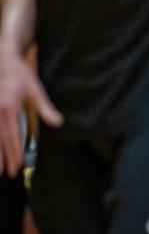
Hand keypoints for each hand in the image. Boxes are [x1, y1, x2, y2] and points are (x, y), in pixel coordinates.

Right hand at [0, 44, 61, 177]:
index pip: (11, 136)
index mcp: (8, 108)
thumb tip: (58, 122)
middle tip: (8, 174)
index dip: (14, 153)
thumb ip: (46, 108)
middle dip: (3, 158)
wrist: (3, 59)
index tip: (18, 166)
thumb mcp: (36, 91)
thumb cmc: (20, 75)